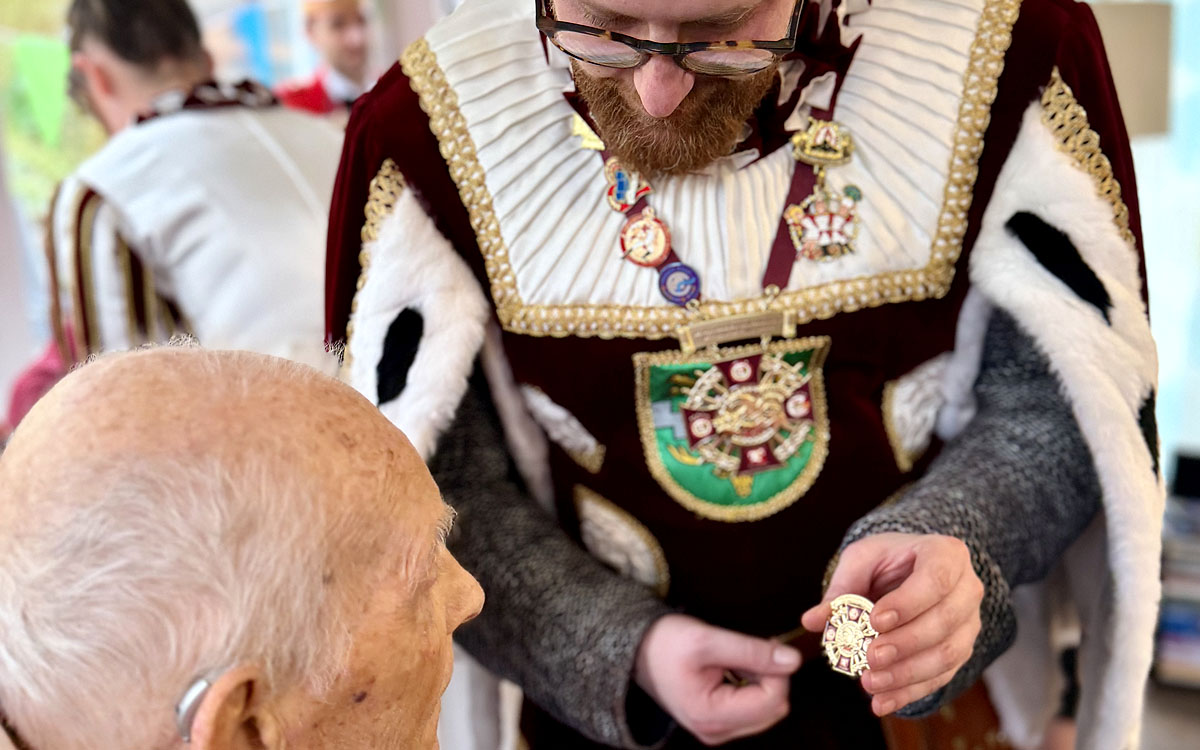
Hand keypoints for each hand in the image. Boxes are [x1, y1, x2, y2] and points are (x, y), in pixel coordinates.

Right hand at [634, 613, 801, 745]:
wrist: (637, 651)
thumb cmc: (666, 643)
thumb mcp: (708, 638)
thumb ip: (752, 651)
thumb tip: (792, 660)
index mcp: (711, 715)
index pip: (772, 700)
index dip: (776, 669)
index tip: (765, 643)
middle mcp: (716, 732)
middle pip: (774, 708)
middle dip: (771, 676)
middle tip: (749, 649)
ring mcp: (718, 731)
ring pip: (768, 709)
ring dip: (763, 681)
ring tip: (736, 659)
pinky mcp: (719, 724)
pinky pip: (755, 709)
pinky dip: (753, 686)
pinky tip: (734, 669)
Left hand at [800, 533, 982, 716]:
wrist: (910, 571)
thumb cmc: (887, 561)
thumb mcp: (861, 560)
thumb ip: (841, 588)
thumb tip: (812, 620)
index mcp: (946, 555)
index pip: (936, 578)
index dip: (908, 602)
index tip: (875, 620)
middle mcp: (967, 589)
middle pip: (945, 621)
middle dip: (905, 643)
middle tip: (870, 657)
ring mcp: (969, 623)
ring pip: (948, 654)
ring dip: (908, 674)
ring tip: (870, 683)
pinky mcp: (961, 651)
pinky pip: (940, 677)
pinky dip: (910, 692)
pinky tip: (882, 702)